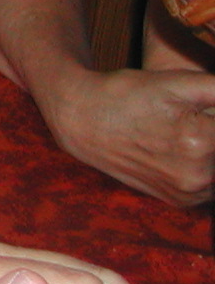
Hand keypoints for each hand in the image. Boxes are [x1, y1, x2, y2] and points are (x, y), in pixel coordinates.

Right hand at [37, 63, 214, 205]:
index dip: (214, 115)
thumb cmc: (128, 94)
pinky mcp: (181, 202)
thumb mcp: (177, 81)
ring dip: (213, 149)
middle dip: (214, 129)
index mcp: (202, 143)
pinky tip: (185, 146)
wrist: (82, 119)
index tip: (205, 112)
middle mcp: (199, 177)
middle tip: (194, 116)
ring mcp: (189, 194)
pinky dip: (207, 167)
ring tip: (186, 129)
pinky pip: (211, 186)